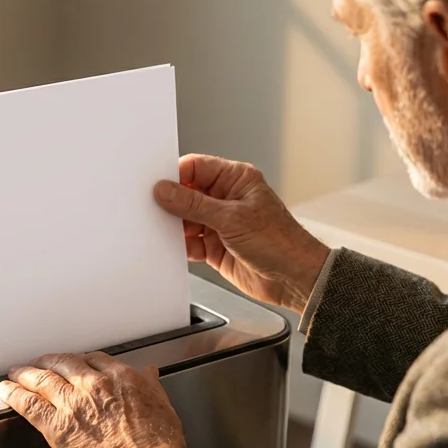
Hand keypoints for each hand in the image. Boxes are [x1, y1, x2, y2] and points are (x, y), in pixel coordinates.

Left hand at [0, 352, 185, 447]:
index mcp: (120, 378)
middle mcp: (93, 385)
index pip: (93, 360)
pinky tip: (7, 392)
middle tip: (40, 364)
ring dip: (26, 374)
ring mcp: (72, 404)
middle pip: (64, 363)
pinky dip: (15, 395)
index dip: (80, 362)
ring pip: (42, 379)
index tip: (74, 365)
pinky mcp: (56, 427)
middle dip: (49, 362)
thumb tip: (148, 373)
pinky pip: (29, 405)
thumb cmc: (157, 445)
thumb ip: (149, 386)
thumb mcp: (162, 405)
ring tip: (16, 373)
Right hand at [155, 154, 329, 312]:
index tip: (157, 186)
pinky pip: (189, 242)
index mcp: (236, 179)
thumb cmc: (280, 242)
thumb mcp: (232, 219)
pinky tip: (176, 249)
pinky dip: (180, 246)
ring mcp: (220, 223)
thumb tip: (166, 190)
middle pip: (187, 192)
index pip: (197, 167)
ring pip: (185, 218)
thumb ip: (194, 204)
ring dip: (175, 226)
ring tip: (165, 231)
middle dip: (172, 202)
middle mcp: (227, 198)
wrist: (293, 279)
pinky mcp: (215, 246)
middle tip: (154, 209)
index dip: (176, 175)